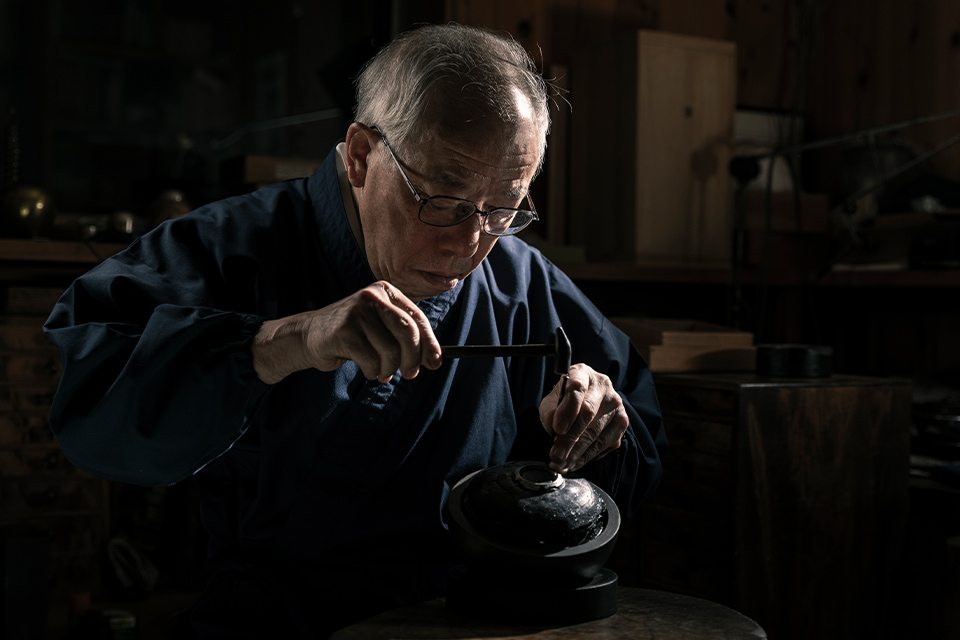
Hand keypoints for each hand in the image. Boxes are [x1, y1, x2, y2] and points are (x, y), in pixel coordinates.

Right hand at [253, 281, 441, 383]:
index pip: (417, 318)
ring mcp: (357, 312)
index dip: (430, 343)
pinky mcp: (344, 331)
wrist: (310, 335)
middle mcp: (372, 296)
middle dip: (413, 358)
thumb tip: (433, 359)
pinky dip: (372, 371)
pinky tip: (367, 369)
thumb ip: (405, 338)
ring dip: (390, 369)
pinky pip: (371, 360)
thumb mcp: (381, 328)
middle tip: (410, 374)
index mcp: (386, 291)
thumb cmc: (353, 334)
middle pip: (408, 332)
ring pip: (390, 350)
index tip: (436, 362)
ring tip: (382, 372)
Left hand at [539, 363, 627, 473]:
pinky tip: (572, 463)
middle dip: (570, 438)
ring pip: (597, 433)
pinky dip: (586, 457)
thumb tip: (551, 426)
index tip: (556, 428)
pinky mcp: (621, 424)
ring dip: (576, 453)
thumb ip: (549, 412)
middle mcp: (603, 386)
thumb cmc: (564, 402)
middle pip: (588, 413)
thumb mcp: (551, 402)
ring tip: (560, 464)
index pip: (576, 388)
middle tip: (556, 455)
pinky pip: (604, 444)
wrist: (583, 404)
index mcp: (583, 373)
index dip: (567, 410)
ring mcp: (616, 405)